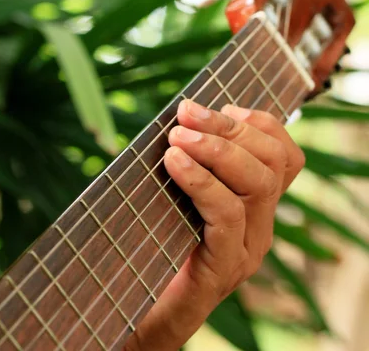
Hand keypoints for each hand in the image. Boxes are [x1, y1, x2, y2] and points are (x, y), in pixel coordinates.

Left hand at [125, 100, 304, 350]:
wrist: (136, 312)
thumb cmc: (151, 243)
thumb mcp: (176, 191)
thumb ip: (189, 160)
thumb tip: (180, 117)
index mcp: (254, 203)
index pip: (283, 154)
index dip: (258, 121)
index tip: (217, 106)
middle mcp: (260, 224)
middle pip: (272, 161)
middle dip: (229, 127)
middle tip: (186, 114)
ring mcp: (247, 248)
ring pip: (258, 184)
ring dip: (216, 149)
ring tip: (177, 137)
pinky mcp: (225, 268)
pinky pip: (228, 215)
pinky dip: (202, 181)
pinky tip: (173, 163)